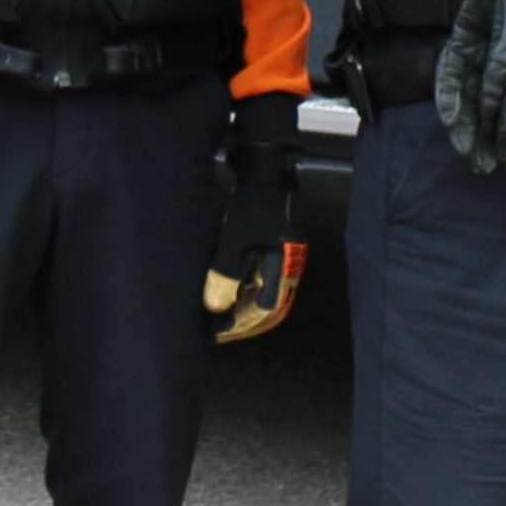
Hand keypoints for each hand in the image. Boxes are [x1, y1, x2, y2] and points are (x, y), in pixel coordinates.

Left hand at [207, 96, 305, 340]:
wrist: (268, 173)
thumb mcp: (234, 240)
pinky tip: (232, 293)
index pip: (264, 311)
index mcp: (284, 268)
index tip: (217, 332)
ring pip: (269, 296)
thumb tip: (215, 307)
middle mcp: (290, 267)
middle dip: (244, 323)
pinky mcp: (280, 250)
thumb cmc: (253, 204)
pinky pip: (267, 281)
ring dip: (245, 309)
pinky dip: (249, 292)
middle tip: (219, 332)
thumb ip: (224, 275)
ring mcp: (287, 259)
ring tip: (221, 317)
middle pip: (270, 310)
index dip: (239, 325)